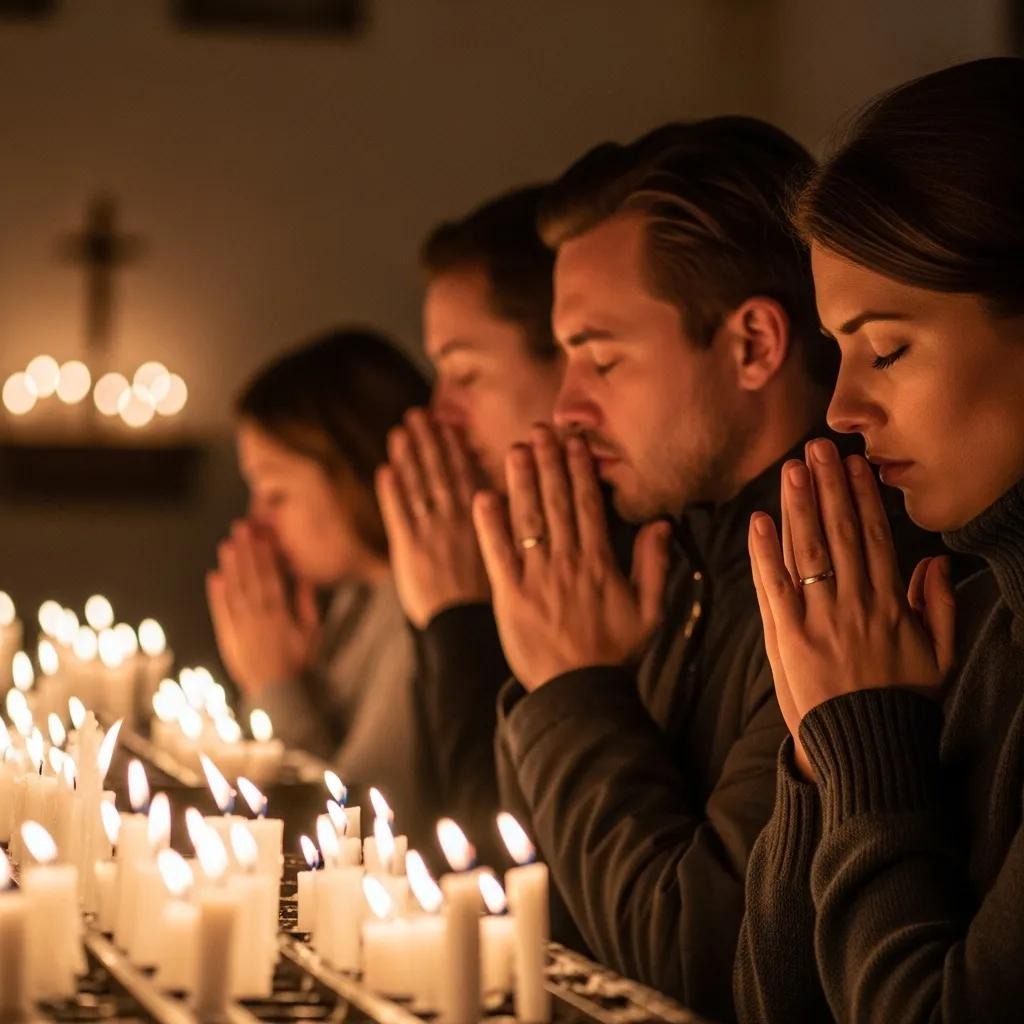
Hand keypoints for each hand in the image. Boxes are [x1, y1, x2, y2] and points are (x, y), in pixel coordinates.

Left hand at [206, 520, 319, 693]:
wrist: (276, 691)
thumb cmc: (298, 661)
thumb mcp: (312, 633)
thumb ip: (307, 604)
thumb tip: (303, 578)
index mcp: (280, 614)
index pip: (271, 578)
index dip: (266, 555)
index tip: (262, 536)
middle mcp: (258, 617)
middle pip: (251, 579)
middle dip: (246, 552)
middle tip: (240, 529)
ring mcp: (240, 626)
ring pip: (234, 591)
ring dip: (230, 567)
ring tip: (226, 545)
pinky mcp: (227, 636)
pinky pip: (221, 612)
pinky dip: (216, 594)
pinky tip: (214, 576)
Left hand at [376, 409, 489, 628]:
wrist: (467, 625)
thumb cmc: (488, 596)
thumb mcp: (502, 551)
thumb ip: (497, 522)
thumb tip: (501, 494)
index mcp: (480, 517)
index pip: (464, 473)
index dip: (452, 447)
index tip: (445, 425)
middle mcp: (455, 517)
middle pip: (439, 471)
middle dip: (428, 440)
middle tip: (418, 415)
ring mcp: (430, 530)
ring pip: (418, 485)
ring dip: (408, 456)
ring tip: (400, 431)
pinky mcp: (408, 547)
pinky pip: (398, 512)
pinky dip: (391, 490)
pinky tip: (385, 470)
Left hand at [472, 424, 669, 690]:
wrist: (579, 693)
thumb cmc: (614, 653)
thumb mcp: (649, 611)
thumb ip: (654, 565)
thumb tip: (661, 524)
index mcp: (599, 563)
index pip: (587, 505)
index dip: (579, 469)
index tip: (573, 441)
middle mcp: (567, 564)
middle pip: (556, 503)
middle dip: (548, 461)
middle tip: (540, 428)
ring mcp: (537, 579)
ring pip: (528, 520)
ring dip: (521, 481)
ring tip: (515, 447)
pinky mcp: (510, 596)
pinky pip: (498, 555)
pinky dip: (489, 526)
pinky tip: (483, 497)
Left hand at [748, 438, 955, 778]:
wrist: (864, 745)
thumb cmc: (902, 700)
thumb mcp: (939, 655)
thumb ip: (941, 607)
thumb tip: (935, 562)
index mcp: (891, 604)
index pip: (874, 538)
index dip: (862, 498)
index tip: (853, 465)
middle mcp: (855, 604)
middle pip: (840, 534)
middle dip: (828, 487)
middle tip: (817, 448)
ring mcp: (819, 619)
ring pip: (808, 551)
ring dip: (798, 506)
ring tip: (792, 469)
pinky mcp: (788, 637)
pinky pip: (774, 587)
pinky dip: (765, 553)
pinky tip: (760, 521)